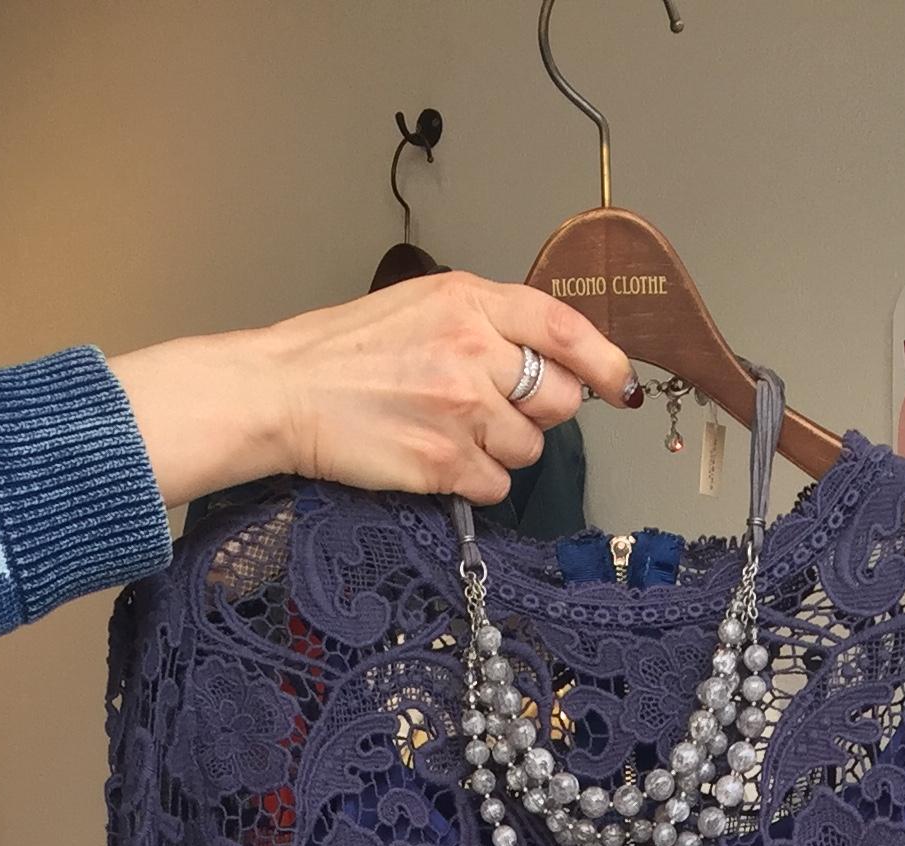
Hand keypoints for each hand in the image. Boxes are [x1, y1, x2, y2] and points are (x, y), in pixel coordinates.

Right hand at [110, 276, 641, 510]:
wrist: (284, 392)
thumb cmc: (343, 352)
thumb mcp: (419, 307)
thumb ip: (482, 325)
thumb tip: (542, 359)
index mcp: (469, 300)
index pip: (563, 329)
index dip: (604, 361)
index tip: (620, 384)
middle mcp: (473, 349)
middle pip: (558, 398)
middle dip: (539, 412)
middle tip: (495, 411)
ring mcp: (461, 408)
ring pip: (528, 449)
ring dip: (500, 452)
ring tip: (450, 434)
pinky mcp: (445, 461)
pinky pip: (495, 486)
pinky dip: (475, 484)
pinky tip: (438, 463)